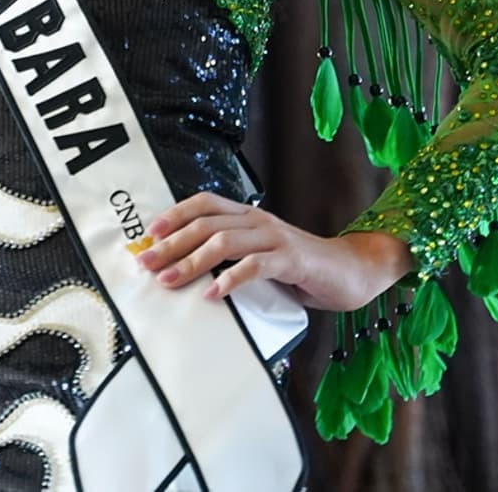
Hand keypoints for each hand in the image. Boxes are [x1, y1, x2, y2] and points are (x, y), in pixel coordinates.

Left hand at [137, 192, 413, 312]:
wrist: (351, 271)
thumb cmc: (301, 267)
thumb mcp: (261, 255)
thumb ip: (234, 257)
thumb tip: (188, 270)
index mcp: (248, 215)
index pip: (205, 203)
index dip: (175, 213)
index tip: (149, 232)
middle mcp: (258, 220)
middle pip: (206, 223)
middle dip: (172, 243)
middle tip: (147, 263)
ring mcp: (275, 237)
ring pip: (224, 241)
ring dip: (191, 261)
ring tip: (170, 280)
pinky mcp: (291, 259)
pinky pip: (255, 265)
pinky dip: (231, 279)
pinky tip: (214, 294)